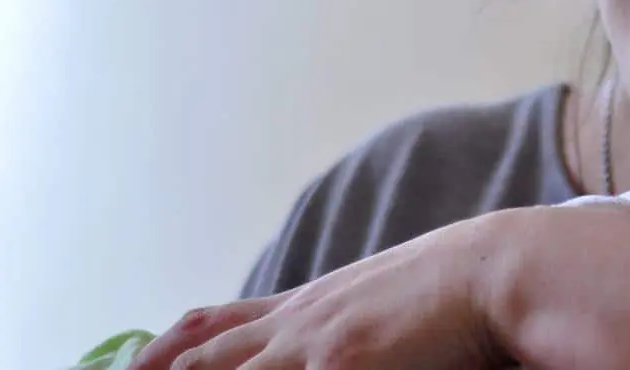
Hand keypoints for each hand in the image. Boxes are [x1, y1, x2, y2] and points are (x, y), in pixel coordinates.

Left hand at [128, 212, 517, 369]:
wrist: (493, 270)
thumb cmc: (452, 288)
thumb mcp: (384, 298)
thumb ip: (347, 322)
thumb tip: (349, 338)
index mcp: (308, 308)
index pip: (216, 326)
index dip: (167, 347)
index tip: (136, 365)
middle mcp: (299, 324)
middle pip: (204, 355)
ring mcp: (315, 346)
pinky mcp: (342, 363)